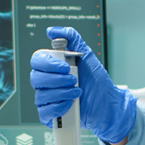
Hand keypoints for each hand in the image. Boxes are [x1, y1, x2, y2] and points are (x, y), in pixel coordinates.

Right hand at [30, 27, 136, 142]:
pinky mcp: (51, 114)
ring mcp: (48, 98)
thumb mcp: (87, 55)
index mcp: (52, 67)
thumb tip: (53, 30)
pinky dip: (58, 107)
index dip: (49, 63)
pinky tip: (70, 104)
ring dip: (62, 93)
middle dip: (58, 79)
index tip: (66, 67)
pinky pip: (44, 112)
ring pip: (41, 95)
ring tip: (78, 92)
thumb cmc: (96, 80)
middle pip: (36, 78)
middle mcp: (47, 81)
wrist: (108, 102)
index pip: (37, 60)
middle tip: (75, 80)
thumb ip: (72, 38)